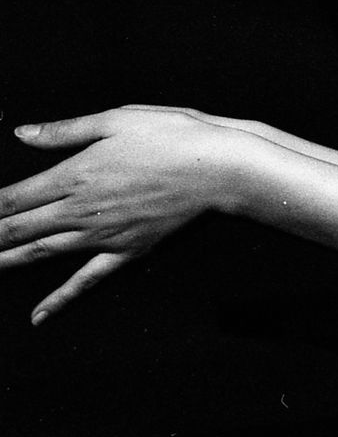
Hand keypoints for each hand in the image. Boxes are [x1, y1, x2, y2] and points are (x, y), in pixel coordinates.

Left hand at [1, 105, 247, 324]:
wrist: (218, 166)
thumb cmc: (171, 135)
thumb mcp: (116, 119)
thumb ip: (65, 131)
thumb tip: (22, 135)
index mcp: (73, 175)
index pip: (10, 198)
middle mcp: (80, 210)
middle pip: (16, 232)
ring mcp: (102, 235)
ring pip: (40, 255)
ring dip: (4, 265)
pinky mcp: (126, 250)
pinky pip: (86, 281)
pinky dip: (60, 300)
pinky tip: (38, 317)